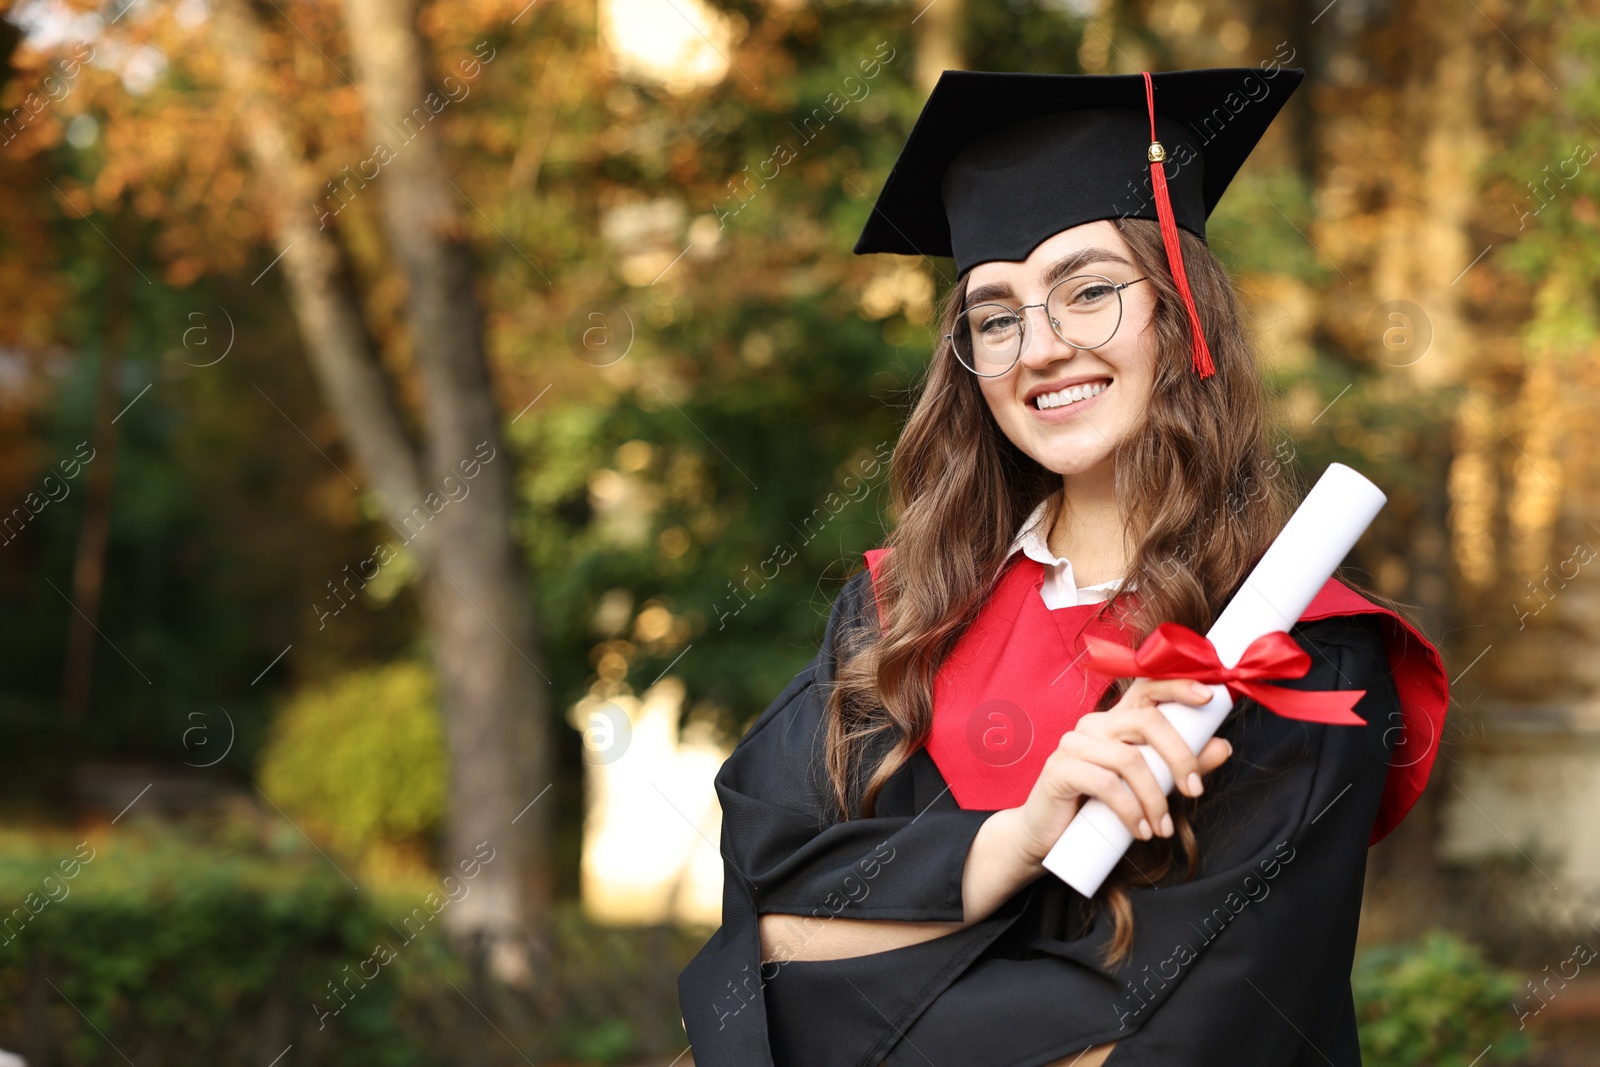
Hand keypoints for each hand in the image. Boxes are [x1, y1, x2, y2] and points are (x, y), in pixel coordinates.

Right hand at [1012, 678, 1233, 864]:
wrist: (1049, 836)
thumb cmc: (1099, 808)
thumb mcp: (1149, 787)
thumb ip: (1181, 767)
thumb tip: (1223, 747)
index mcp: (1116, 721)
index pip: (1147, 688)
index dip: (1177, 685)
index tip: (1208, 697)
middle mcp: (1094, 724)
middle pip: (1146, 721)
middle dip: (1180, 757)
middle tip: (1194, 792)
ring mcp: (1073, 744)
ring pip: (1130, 759)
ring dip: (1156, 798)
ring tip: (1161, 828)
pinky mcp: (1060, 769)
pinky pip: (1105, 783)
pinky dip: (1130, 810)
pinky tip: (1139, 830)